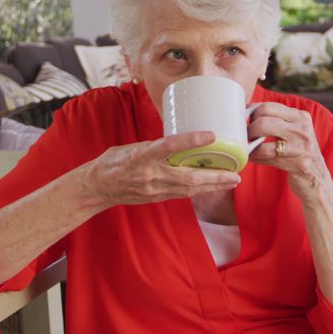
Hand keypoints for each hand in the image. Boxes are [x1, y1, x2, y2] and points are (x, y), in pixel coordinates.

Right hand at [82, 131, 240, 208]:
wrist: (97, 187)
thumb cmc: (113, 161)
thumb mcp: (133, 147)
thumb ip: (156, 146)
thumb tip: (180, 141)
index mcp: (142, 156)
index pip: (170, 146)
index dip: (191, 141)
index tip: (212, 135)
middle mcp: (150, 174)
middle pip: (188, 177)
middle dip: (215, 177)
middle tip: (236, 174)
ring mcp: (154, 190)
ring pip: (189, 189)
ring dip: (212, 186)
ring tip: (231, 181)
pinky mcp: (155, 198)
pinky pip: (182, 194)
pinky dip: (199, 190)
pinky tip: (212, 186)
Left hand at [248, 102, 329, 194]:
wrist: (317, 179)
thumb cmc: (300, 154)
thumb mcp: (295, 132)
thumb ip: (278, 121)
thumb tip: (249, 112)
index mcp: (301, 117)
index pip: (269, 106)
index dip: (252, 114)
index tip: (248, 122)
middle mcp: (302, 128)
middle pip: (264, 118)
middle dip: (250, 128)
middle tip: (247, 137)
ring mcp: (300, 145)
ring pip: (264, 134)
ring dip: (250, 142)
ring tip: (249, 147)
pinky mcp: (297, 162)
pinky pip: (266, 154)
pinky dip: (255, 156)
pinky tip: (254, 158)